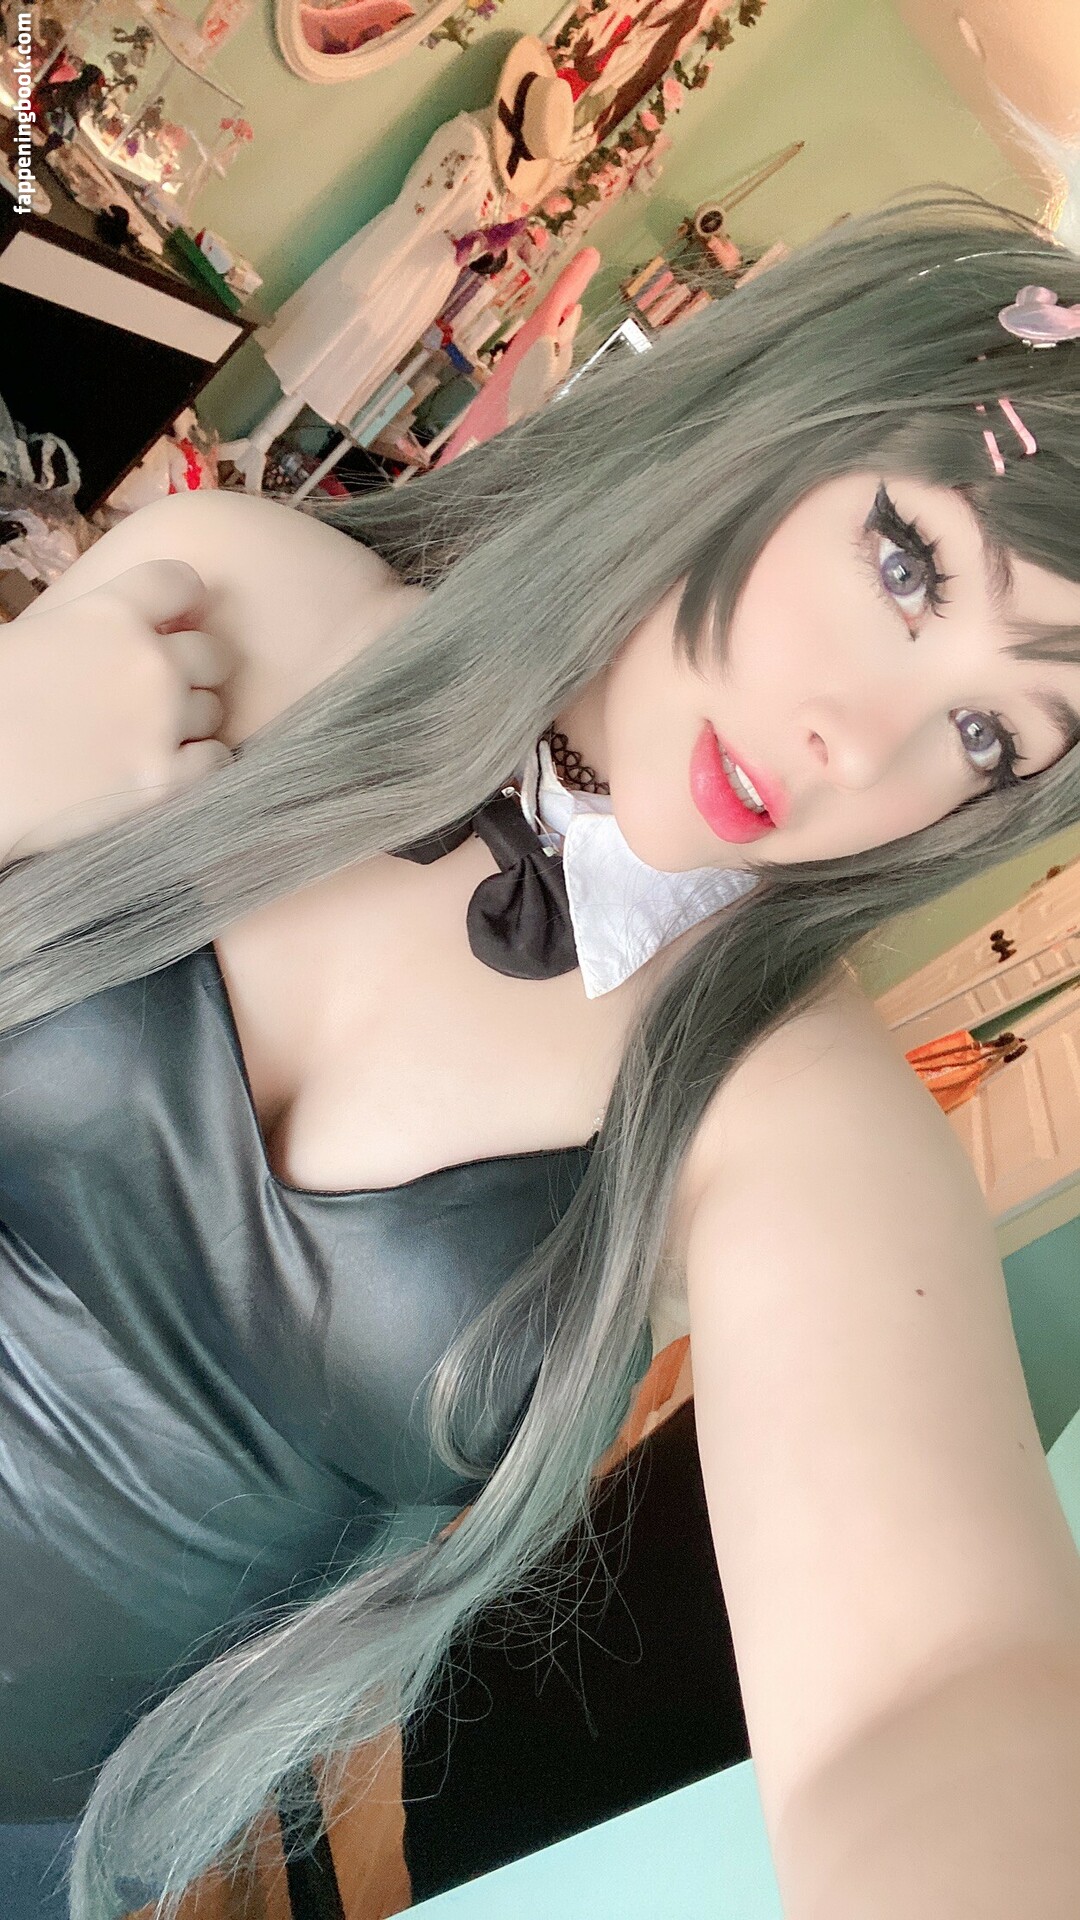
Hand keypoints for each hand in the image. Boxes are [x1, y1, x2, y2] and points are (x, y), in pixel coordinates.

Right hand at [1, 559, 233, 858]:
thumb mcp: (32, 636)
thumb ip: (89, 626)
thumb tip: (118, 628)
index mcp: (109, 614)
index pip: (180, 582)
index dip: (182, 600)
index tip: (176, 619)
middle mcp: (148, 662)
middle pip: (213, 653)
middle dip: (195, 667)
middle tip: (166, 687)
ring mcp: (162, 722)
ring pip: (214, 708)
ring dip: (193, 718)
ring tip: (154, 730)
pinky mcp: (163, 778)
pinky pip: (215, 758)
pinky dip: (198, 760)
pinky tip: (168, 762)